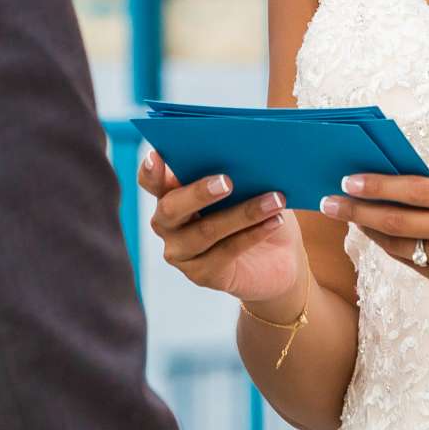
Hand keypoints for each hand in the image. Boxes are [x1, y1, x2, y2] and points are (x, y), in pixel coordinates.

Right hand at [138, 148, 309, 309]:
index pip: (151, 181)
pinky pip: (227, 251)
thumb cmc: (256, 210)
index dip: (150, 171)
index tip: (157, 156)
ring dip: (243, 213)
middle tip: (227, 181)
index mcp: (171, 194)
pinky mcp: (202, 274)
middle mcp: (167, 224)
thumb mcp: (247, 186)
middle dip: (198, 193)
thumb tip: (248, 155)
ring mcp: (181, 252)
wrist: (277, 258)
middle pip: (171, 207)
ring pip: (206, 230)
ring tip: (274, 199)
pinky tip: (273, 221)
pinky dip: (253, 234)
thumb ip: (235, 172)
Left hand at [320, 173, 428, 308]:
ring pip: (403, 249)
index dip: (375, 187)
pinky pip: (419, 267)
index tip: (347, 180)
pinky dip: (398, 252)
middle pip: (398, 224)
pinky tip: (382, 239)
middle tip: (329, 203)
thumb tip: (392, 187)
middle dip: (357, 213)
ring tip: (351, 219)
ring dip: (371, 234)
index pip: (413, 191)